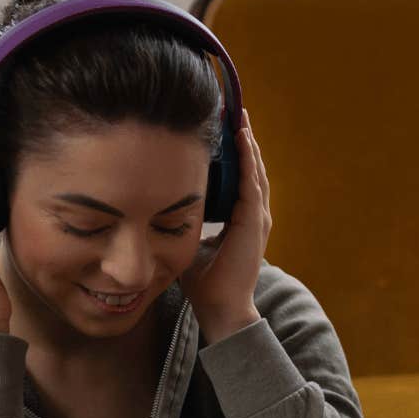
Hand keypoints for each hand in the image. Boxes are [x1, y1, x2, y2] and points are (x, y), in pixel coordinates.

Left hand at [181, 109, 268, 342]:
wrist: (221, 307)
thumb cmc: (205, 282)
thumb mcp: (189, 242)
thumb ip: (184, 222)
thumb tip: (161, 205)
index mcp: (240, 220)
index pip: (239, 178)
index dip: (234, 153)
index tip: (224, 129)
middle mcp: (253, 215)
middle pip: (251, 168)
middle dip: (243, 139)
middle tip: (235, 110)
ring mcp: (257, 218)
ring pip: (254, 170)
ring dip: (248, 143)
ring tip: (240, 116)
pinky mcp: (254, 222)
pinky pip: (251, 182)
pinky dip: (248, 158)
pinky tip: (242, 137)